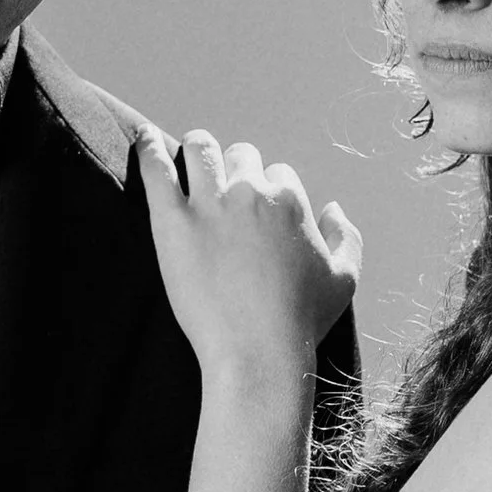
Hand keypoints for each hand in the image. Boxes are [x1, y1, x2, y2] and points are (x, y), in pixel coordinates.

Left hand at [136, 129, 360, 382]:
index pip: (277, 173)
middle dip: (235, 167)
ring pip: (200, 150)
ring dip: (198, 150)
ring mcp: (210, 205)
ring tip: (189, 158)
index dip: (269, 189)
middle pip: (240, 156)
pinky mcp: (172, 223)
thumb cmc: (302, 322)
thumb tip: (332, 208)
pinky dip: (148, 146)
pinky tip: (143, 137)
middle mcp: (251, 193)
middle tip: (222, 188)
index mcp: (291, 200)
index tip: (257, 210)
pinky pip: (156, 169)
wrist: (257, 354)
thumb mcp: (344, 279)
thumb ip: (348, 237)